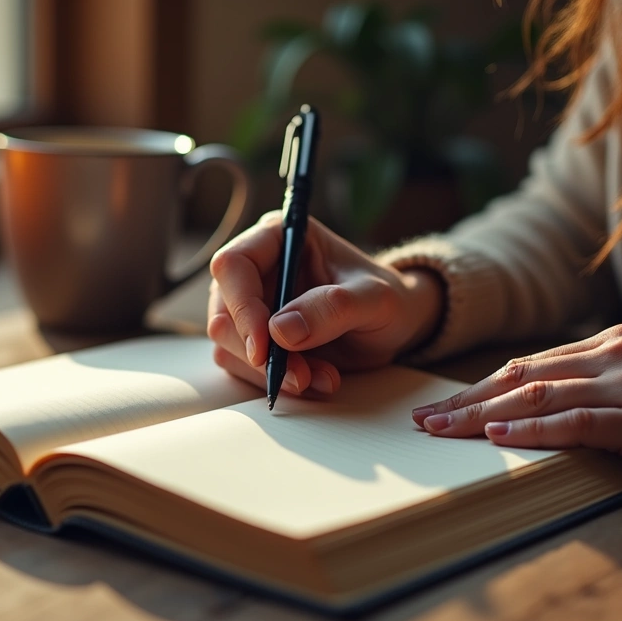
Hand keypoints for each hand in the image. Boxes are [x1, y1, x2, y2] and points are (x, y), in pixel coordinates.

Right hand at [207, 211, 443, 396]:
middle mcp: (257, 269)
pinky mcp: (255, 339)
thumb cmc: (388, 299)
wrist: (397, 325)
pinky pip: (245, 368)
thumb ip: (333, 308)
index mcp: (278, 237)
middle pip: (224, 313)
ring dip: (273, 373)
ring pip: (230, 347)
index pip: (233, 265)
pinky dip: (278, 382)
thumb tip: (280, 330)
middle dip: (261, 355)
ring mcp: (252, 306)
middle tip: (303, 376)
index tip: (264, 350)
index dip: (242, 308)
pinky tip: (316, 380)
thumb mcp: (375, 299)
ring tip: (322, 377)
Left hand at [412, 324, 621, 483]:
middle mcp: (612, 355)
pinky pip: (575, 422)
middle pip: (519, 377)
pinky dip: (531, 431)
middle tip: (422, 419)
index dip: (480, 387)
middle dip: (465, 400)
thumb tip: (549, 404)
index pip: (528, 365)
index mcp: (611, 343)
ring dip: (480, 416)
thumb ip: (604, 381)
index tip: (444, 404)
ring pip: (535, 398)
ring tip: (440, 431)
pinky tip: (497, 438)